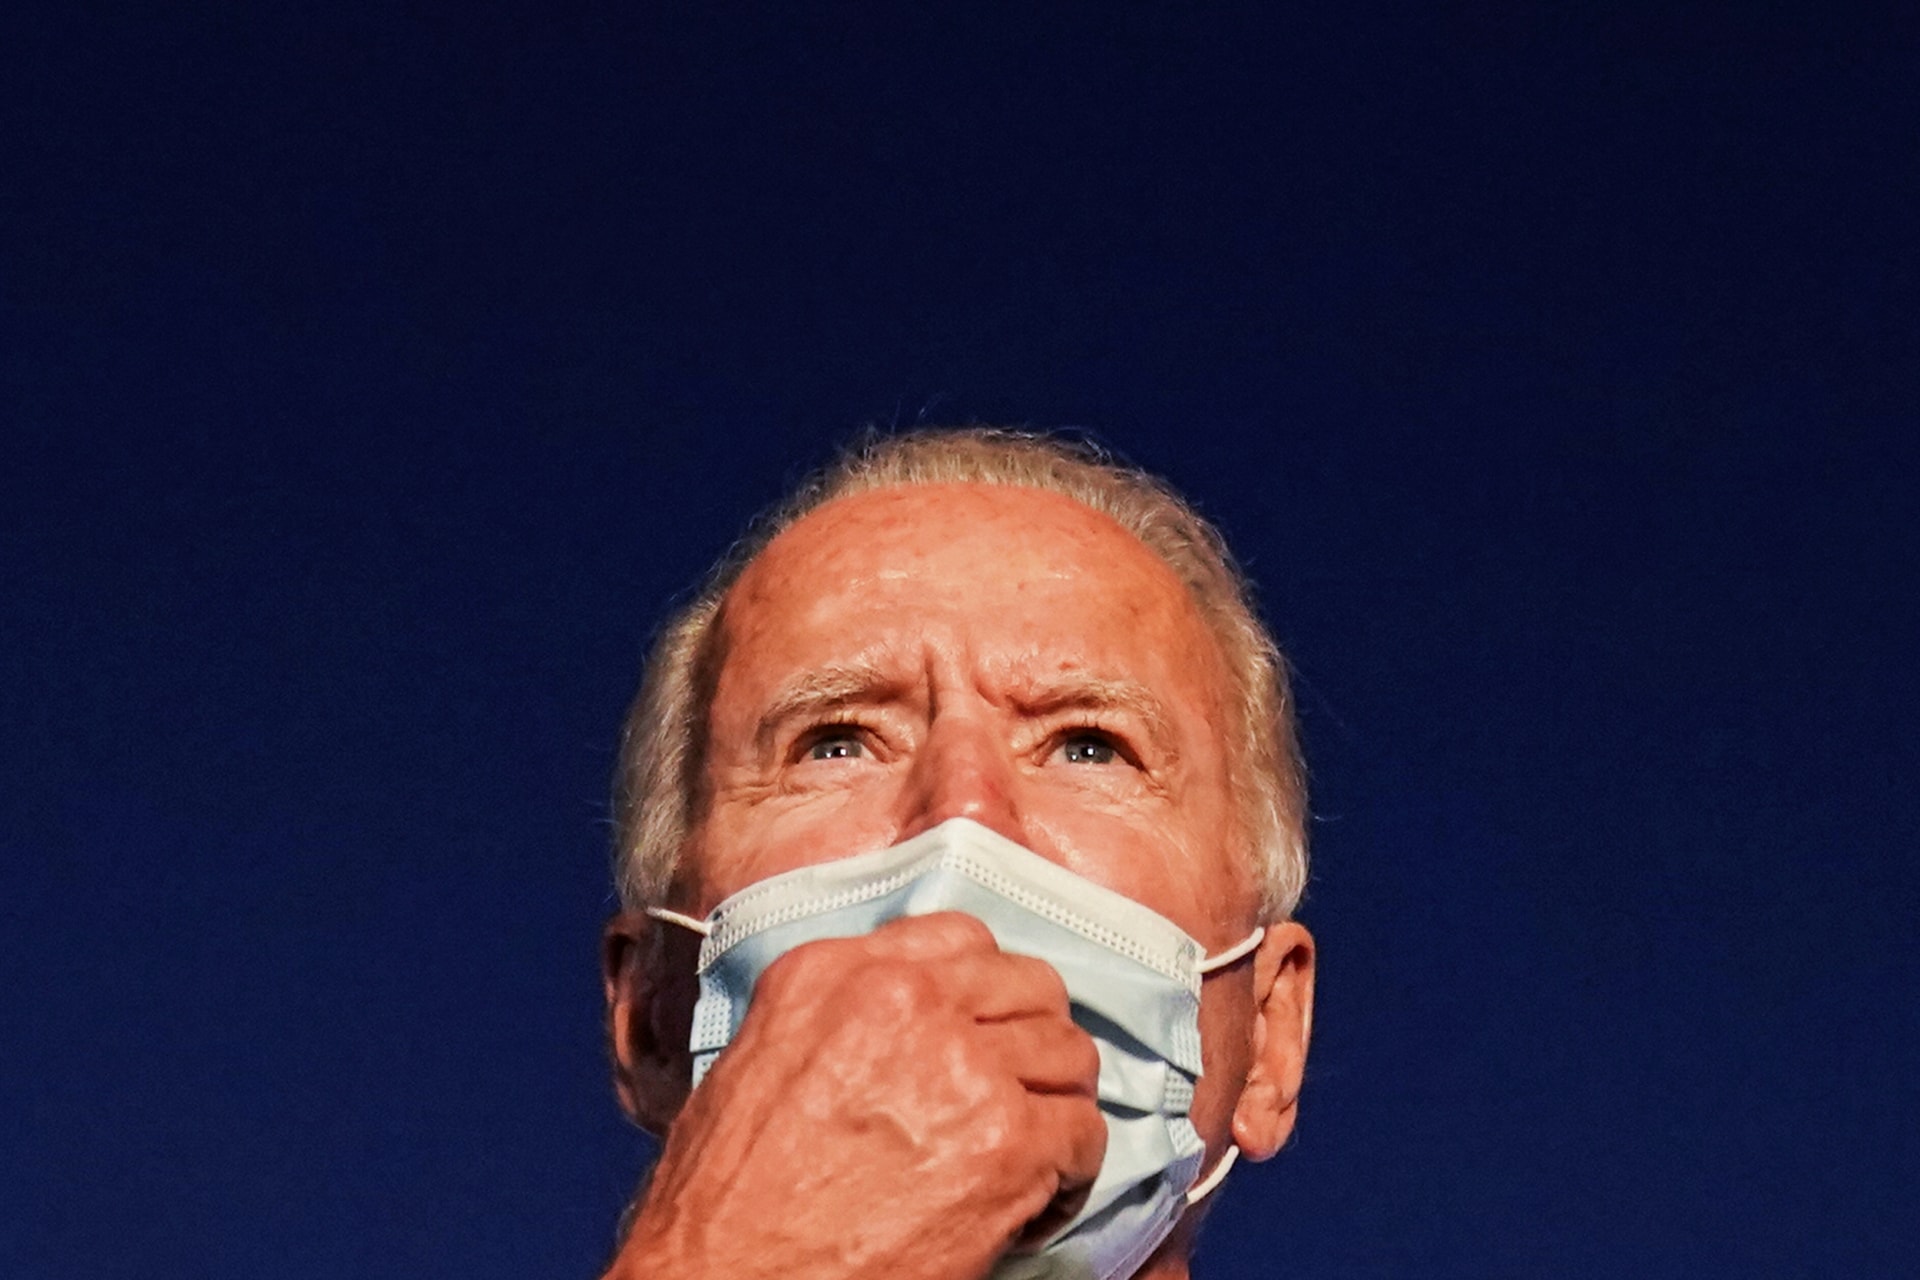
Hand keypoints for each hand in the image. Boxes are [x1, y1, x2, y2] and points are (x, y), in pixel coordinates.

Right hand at [606, 912, 1106, 1279]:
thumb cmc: (728, 1199)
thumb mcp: (759, 1063)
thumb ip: (840, 1016)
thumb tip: (909, 1023)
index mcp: (833, 973)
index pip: (958, 936)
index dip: (984, 989)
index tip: (981, 1031)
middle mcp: (903, 999)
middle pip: (1027, 986)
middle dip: (1031, 1041)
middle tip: (1018, 1094)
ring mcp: (961, 1065)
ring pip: (1069, 1054)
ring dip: (1056, 1104)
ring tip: (1030, 1152)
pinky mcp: (1005, 1141)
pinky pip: (1084, 1132)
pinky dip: (1071, 1172)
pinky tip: (1034, 1202)